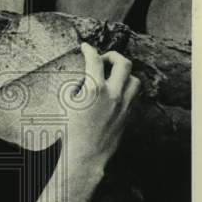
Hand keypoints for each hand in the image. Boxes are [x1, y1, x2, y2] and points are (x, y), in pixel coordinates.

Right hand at [62, 43, 140, 176]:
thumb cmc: (71, 131)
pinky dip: (127, 89)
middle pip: (123, 63)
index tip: (86, 47)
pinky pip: (134, 95)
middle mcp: (113, 95)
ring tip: (113, 76)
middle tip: (103, 58)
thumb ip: (79, 86)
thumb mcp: (67, 104)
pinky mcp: (128, 115)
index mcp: (94, 89)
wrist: (85, 155)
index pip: (94, 60)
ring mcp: (123, 105)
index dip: (89, 50)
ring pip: (134, 79)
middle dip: (113, 55)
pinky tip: (117, 92)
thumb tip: (85, 75)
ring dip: (124, 73)